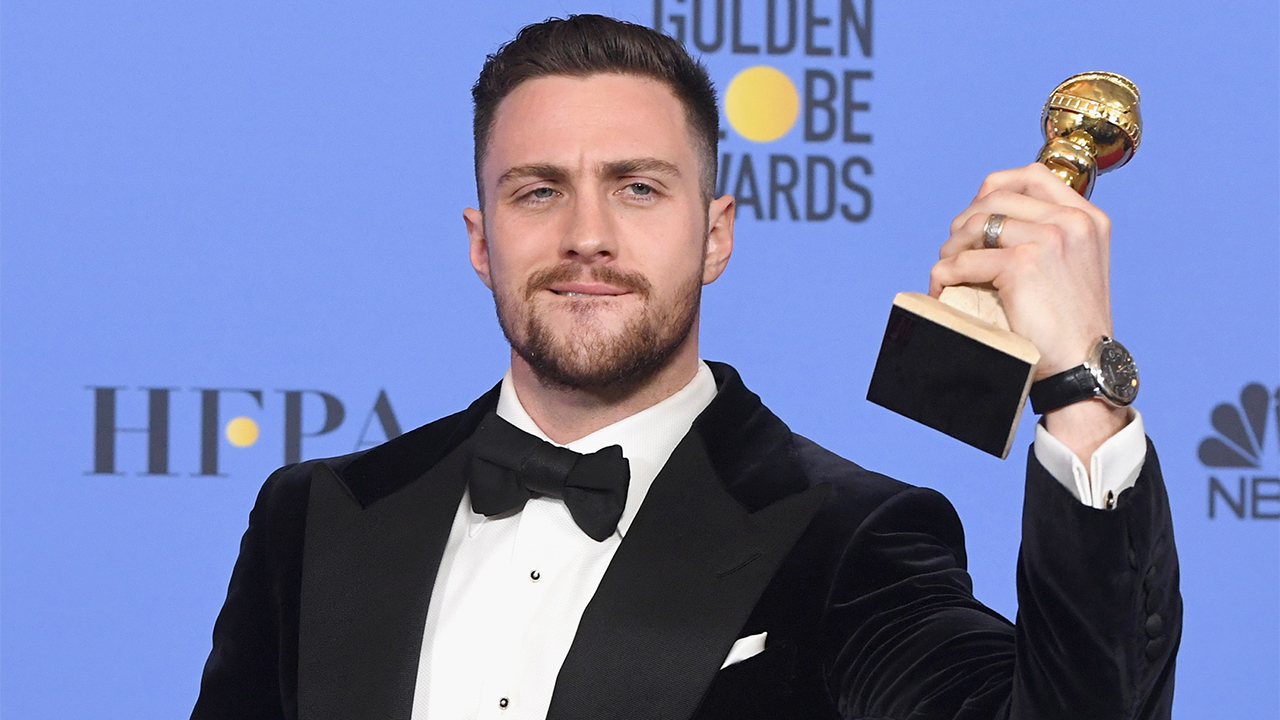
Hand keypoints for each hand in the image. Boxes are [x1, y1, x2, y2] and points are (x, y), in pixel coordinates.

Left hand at [929, 163, 1127, 459]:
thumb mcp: (1073, 266)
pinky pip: (964, 261)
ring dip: (950, 247)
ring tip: (946, 269)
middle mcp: (1072, 221)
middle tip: (954, 249)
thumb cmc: (1069, 325)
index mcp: (1087, 218)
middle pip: (996, 196)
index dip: (994, 189)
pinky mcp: (1023, 264)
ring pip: (975, 224)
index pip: (1032, 176)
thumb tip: (986, 216)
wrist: (1081, 366)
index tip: (976, 214)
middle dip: (965, 221)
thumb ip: (1048, 235)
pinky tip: (941, 288)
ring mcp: (1050, 239)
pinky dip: (944, 274)